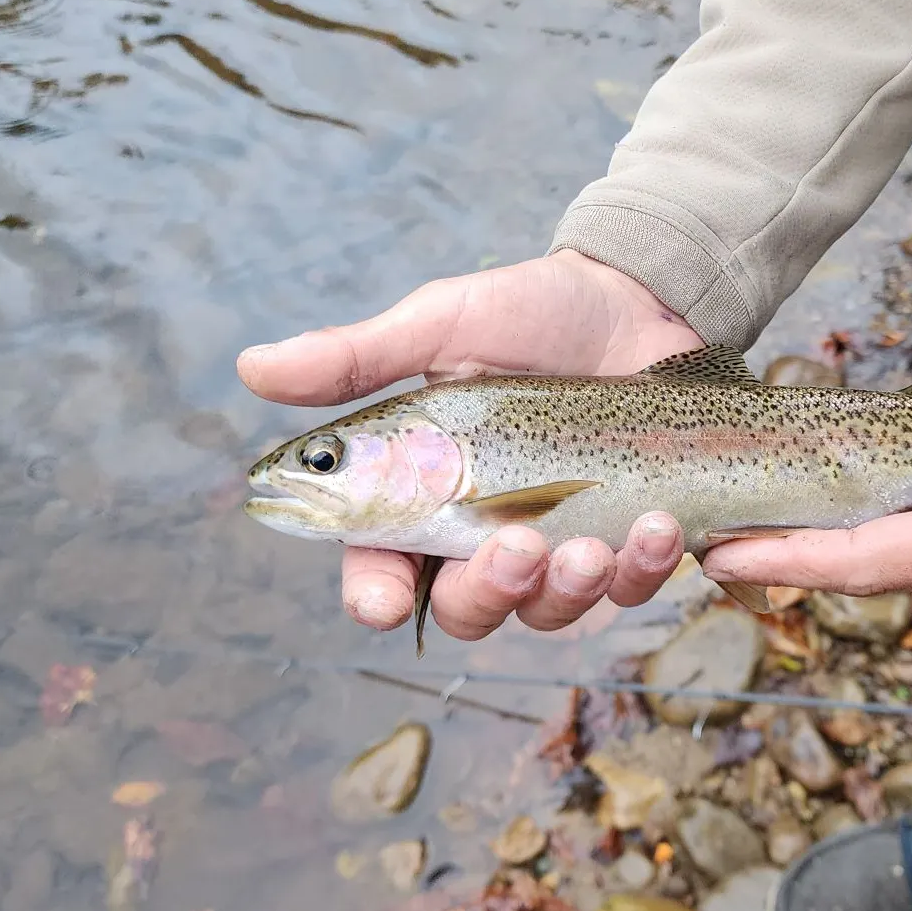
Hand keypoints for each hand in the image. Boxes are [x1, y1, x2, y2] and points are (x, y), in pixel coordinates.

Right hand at [237, 251, 701, 639]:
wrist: (639, 297)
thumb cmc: (528, 312)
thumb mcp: (441, 325)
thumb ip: (357, 358)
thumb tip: (250, 366)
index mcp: (422, 494)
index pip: (380, 567)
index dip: (375, 595)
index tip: (387, 598)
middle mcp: (482, 534)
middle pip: (464, 610)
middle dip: (487, 594)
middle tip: (517, 546)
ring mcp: (558, 546)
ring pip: (547, 613)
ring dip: (568, 590)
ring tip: (595, 540)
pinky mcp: (627, 543)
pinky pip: (631, 587)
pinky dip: (644, 569)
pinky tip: (662, 526)